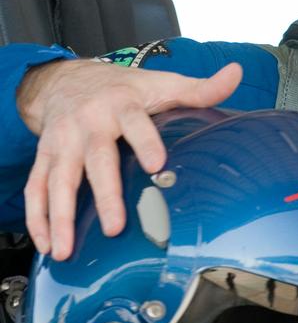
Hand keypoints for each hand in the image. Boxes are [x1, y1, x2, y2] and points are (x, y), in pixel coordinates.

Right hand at [18, 57, 241, 259]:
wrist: (68, 79)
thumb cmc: (124, 89)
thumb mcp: (162, 84)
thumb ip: (201, 88)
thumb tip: (236, 74)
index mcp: (122, 104)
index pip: (135, 122)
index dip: (145, 141)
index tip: (156, 164)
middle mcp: (89, 123)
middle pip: (96, 159)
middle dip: (105, 193)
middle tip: (114, 226)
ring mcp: (63, 142)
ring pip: (59, 180)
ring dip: (61, 216)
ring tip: (65, 249)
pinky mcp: (45, 157)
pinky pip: (36, 188)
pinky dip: (38, 217)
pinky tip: (46, 243)